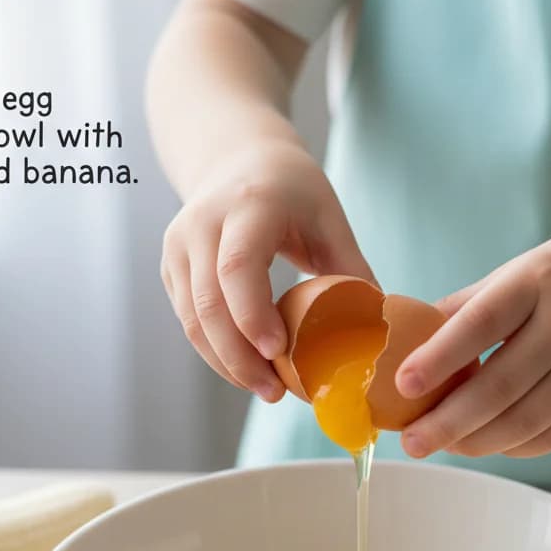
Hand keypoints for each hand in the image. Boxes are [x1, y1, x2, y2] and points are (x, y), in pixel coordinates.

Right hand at [160, 142, 373, 401]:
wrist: (238, 157)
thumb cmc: (293, 192)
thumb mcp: (330, 218)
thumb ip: (352, 269)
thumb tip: (378, 330)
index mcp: (248, 204)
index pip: (238, 266)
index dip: (253, 315)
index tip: (278, 354)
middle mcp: (202, 224)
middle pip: (209, 304)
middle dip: (240, 358)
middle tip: (276, 393)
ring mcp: (179, 247)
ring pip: (193, 321)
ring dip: (227, 364)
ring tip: (265, 390)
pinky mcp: (172, 269)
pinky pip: (189, 321)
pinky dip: (217, 352)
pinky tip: (247, 370)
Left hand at [396, 224, 550, 458]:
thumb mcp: (525, 269)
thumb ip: (470, 306)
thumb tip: (407, 342)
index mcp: (540, 282)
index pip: (481, 323)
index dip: (439, 357)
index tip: (402, 383)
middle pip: (498, 389)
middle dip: (446, 422)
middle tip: (411, 443)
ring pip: (522, 423)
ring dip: (473, 442)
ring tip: (441, 445)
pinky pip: (549, 438)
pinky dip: (510, 446)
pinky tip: (484, 442)